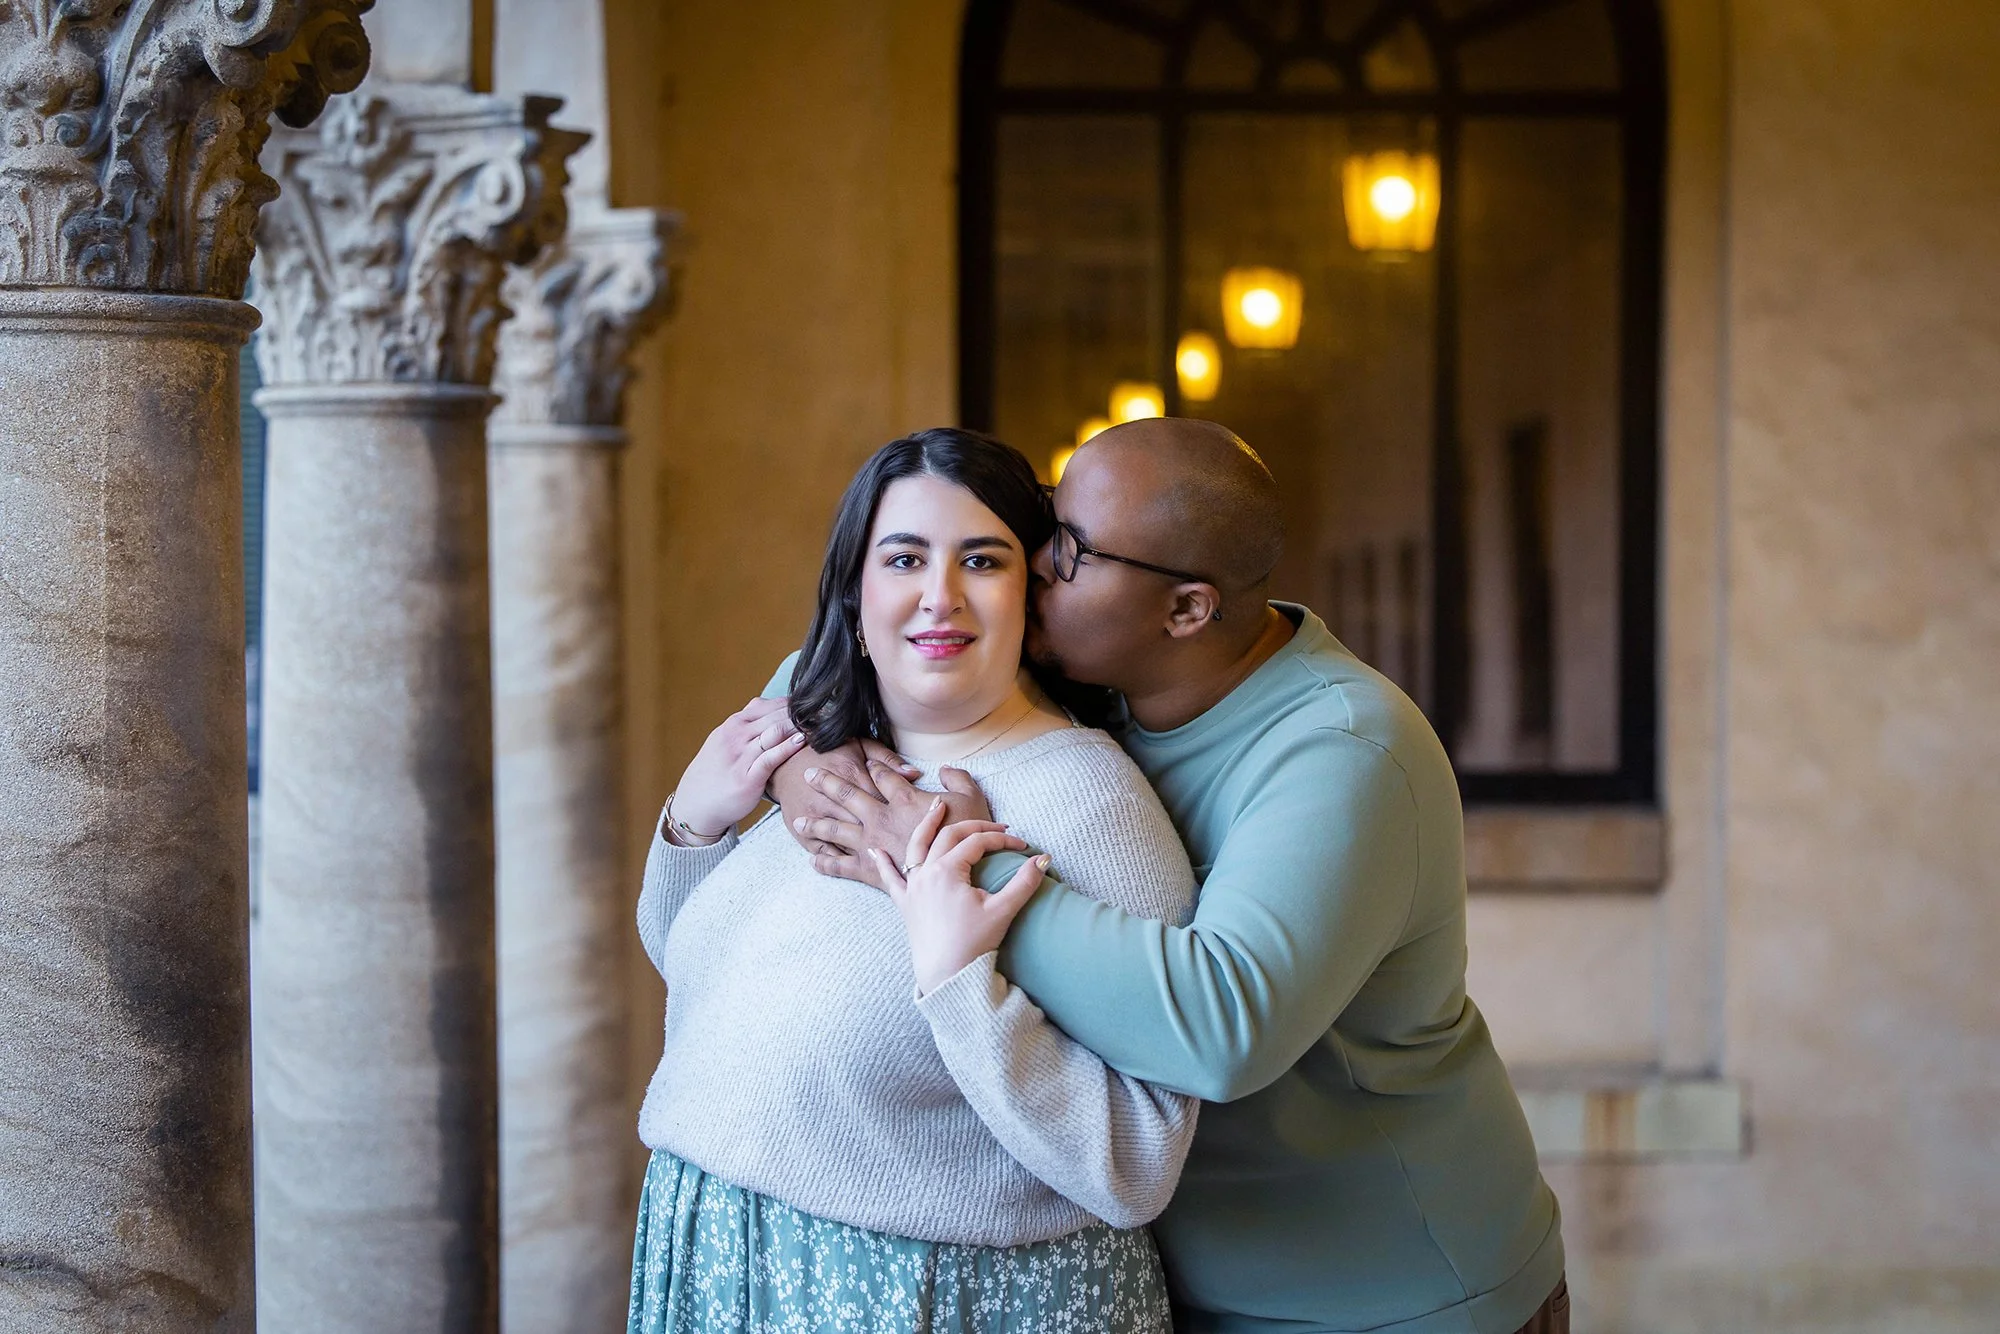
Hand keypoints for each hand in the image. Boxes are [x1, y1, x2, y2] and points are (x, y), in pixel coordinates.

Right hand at [667, 697, 808, 840]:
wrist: (696, 803)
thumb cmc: (717, 772)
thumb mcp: (726, 740)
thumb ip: (747, 724)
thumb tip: (768, 703)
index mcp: (733, 724)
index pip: (769, 705)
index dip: (794, 704)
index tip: (815, 706)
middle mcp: (736, 736)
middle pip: (776, 715)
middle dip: (802, 714)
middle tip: (825, 713)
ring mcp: (740, 756)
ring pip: (774, 732)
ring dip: (799, 726)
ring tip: (820, 724)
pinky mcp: (746, 778)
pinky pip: (770, 758)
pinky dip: (787, 747)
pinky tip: (801, 741)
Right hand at [769, 736, 913, 859]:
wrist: (784, 764)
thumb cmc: (828, 753)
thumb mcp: (859, 745)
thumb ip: (887, 760)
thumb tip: (914, 774)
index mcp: (852, 775)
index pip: (882, 798)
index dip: (901, 812)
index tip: (917, 822)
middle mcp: (834, 800)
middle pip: (867, 824)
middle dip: (888, 837)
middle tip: (909, 846)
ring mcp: (818, 819)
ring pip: (848, 841)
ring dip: (868, 852)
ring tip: (887, 859)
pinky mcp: (804, 834)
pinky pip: (826, 852)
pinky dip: (842, 861)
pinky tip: (860, 866)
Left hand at [800, 758, 995, 885]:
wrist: (959, 875)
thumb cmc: (968, 837)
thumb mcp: (972, 799)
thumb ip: (958, 778)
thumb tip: (946, 769)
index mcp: (904, 799)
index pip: (882, 775)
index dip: (873, 766)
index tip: (864, 762)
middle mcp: (881, 817)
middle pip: (847, 794)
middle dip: (827, 782)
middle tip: (809, 773)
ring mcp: (871, 844)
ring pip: (835, 829)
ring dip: (815, 824)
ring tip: (797, 821)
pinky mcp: (868, 870)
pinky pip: (840, 865)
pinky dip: (825, 862)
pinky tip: (812, 860)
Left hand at [870, 798, 1045, 994]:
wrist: (946, 976)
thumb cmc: (973, 944)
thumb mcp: (1003, 910)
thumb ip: (1025, 881)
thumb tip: (1044, 858)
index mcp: (947, 871)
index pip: (978, 842)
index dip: (1002, 840)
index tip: (1021, 846)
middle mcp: (925, 873)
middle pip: (949, 836)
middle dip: (973, 826)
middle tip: (994, 826)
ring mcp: (912, 887)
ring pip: (916, 846)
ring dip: (927, 824)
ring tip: (936, 807)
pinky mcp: (904, 904)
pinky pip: (890, 879)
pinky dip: (882, 863)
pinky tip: (876, 850)